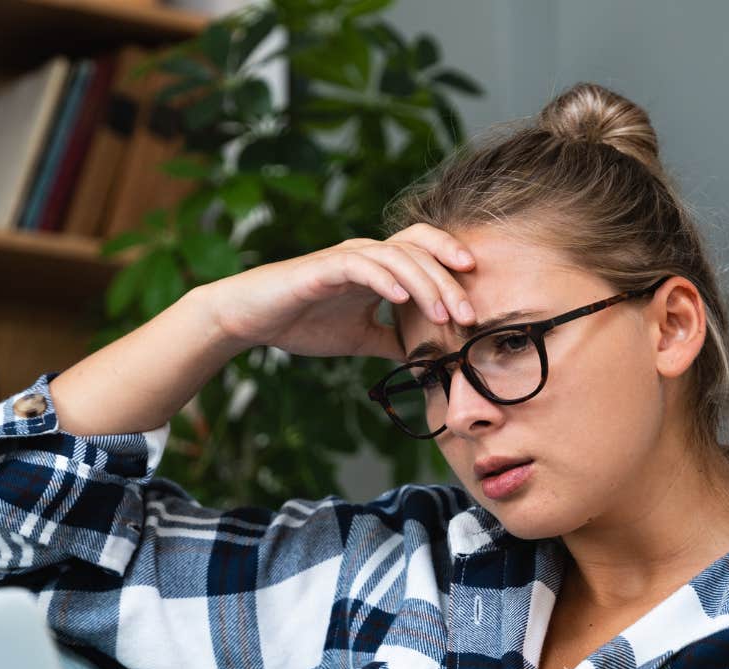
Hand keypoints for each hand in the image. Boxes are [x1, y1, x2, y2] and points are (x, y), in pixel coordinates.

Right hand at [194, 223, 480, 360]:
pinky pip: (363, 267)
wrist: (251, 318)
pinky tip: (401, 300)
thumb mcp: (359, 338)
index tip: (477, 301)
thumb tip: (424, 360)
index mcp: (377, 267)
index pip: (425, 253)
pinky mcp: (323, 268)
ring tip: (444, 315)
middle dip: (450, 282)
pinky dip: (386, 280)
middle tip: (470, 316)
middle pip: (421, 250)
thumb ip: (391, 341)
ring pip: (398, 257)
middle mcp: (366, 254)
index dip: (454, 267)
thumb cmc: (301, 322)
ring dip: (425, 284)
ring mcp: (346, 258)